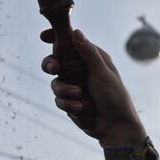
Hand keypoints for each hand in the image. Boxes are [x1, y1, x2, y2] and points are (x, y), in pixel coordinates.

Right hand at [41, 27, 146, 148]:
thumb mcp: (102, 73)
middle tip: (54, 69)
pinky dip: (69, 105)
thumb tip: (76, 32)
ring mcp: (73, 86)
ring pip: (55, 84)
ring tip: (79, 98)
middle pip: (55, 61)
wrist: (116, 127)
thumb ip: (89, 53)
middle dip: (51, 65)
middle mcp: (80, 70)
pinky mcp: (69, 102)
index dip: (55, 37)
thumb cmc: (115, 97)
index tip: (43, 36)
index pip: (70, 42)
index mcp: (91, 58)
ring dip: (65, 92)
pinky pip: (59, 100)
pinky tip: (82, 110)